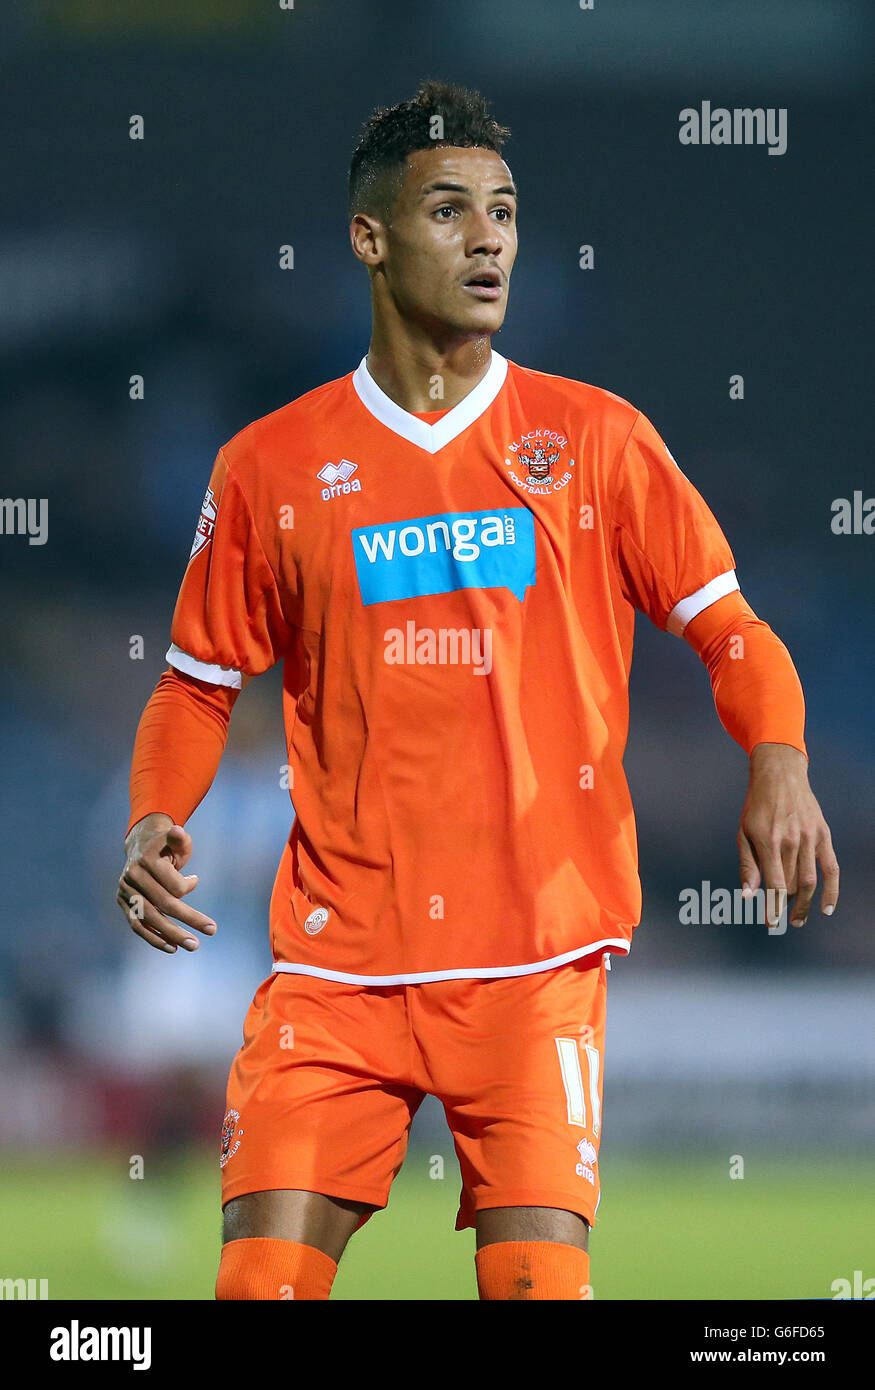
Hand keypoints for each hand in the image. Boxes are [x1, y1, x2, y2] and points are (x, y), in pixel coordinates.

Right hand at [117, 813, 217, 952]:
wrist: (139, 846)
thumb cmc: (166, 845)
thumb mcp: (176, 838)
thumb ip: (179, 838)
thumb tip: (178, 831)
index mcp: (146, 858)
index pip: (172, 884)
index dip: (187, 886)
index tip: (194, 880)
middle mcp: (132, 876)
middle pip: (163, 904)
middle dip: (189, 918)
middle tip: (212, 930)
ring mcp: (125, 891)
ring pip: (149, 918)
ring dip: (172, 935)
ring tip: (193, 945)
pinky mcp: (123, 903)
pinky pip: (137, 925)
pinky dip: (153, 938)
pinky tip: (172, 947)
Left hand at [737, 743, 838, 927]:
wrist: (780, 776)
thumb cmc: (757, 806)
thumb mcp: (743, 832)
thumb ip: (747, 865)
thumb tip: (748, 895)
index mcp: (768, 842)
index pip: (774, 884)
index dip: (773, 908)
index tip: (771, 924)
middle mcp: (791, 841)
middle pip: (792, 885)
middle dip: (786, 907)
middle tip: (782, 921)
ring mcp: (810, 838)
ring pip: (810, 880)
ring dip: (806, 905)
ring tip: (798, 920)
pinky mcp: (823, 835)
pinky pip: (831, 868)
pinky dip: (832, 890)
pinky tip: (827, 908)